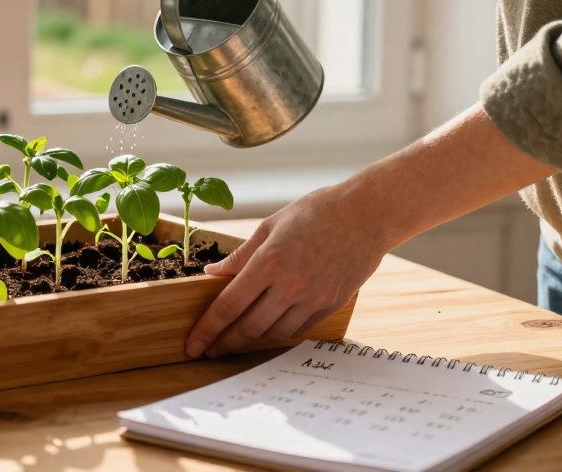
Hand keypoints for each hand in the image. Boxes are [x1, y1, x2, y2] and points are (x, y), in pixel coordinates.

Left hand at [184, 185, 387, 357]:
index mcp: (269, 262)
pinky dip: (278, 333)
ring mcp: (313, 298)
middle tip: (207, 350)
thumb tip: (212, 274)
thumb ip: (240, 255)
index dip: (207, 329)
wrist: (367, 214)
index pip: (229, 305)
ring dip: (250, 342)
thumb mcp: (270, 225)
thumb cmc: (316, 212)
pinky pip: (298, 328)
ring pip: (273, 333)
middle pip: (248, 326)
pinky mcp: (331, 304)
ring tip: (232, 343)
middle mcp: (290, 285)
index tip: (193, 344)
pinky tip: (265, 332)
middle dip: (223, 342)